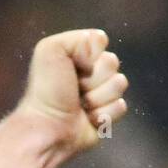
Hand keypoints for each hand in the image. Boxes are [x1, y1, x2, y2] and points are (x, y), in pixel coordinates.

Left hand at [19, 28, 128, 154]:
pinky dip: (104, 114)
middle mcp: (88, 73)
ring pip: (120, 84)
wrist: (48, 128)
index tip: (74, 65)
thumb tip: (100, 52)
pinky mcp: (106, 116)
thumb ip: (77, 39)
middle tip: (77, 89)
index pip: (100, 40)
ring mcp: (99, 94)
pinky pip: (120, 106)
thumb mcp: (49, 50)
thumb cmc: (47, 90)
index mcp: (75, 55)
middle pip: (113, 62)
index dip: (90, 53)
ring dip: (99, 96)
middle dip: (95, 77)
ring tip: (81, 105)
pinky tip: (88, 119)